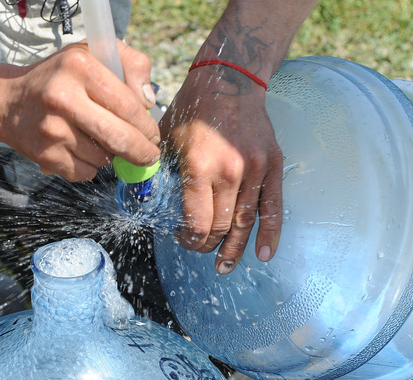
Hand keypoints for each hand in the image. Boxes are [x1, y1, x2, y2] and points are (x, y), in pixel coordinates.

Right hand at [0, 40, 159, 181]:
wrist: (9, 102)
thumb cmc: (60, 78)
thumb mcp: (94, 54)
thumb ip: (132, 65)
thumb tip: (149, 102)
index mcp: (80, 67)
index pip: (129, 106)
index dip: (147, 126)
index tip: (153, 135)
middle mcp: (63, 98)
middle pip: (120, 138)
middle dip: (142, 152)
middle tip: (149, 155)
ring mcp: (52, 130)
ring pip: (104, 158)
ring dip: (111, 155)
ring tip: (100, 140)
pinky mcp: (46, 156)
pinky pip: (86, 172)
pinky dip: (91, 166)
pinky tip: (80, 149)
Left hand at [160, 66, 282, 273]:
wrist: (229, 80)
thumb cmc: (192, 109)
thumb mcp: (163, 138)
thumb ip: (153, 170)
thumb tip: (139, 197)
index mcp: (199, 167)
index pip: (197, 222)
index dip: (189, 239)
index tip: (182, 239)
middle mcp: (230, 172)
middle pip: (220, 226)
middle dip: (207, 245)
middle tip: (199, 250)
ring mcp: (254, 169)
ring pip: (245, 222)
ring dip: (234, 249)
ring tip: (225, 266)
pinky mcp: (271, 165)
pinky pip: (273, 206)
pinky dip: (270, 233)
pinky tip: (264, 254)